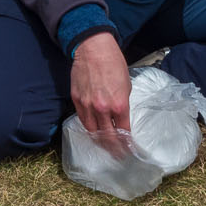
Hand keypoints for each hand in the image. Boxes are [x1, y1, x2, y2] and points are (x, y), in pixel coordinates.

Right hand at [69, 33, 132, 152]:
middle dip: (114, 149)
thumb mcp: (126, 85)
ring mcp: (87, 105)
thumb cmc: (113, 63)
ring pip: (92, 131)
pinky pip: (82, 119)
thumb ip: (122, 104)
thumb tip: (120, 117)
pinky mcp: (76, 100)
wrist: (93, 49)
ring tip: (105, 146)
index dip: (127, 143)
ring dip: (100, 141)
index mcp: (119, 105)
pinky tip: (93, 130)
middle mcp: (102, 108)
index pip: (124, 132)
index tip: (129, 150)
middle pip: (107, 137)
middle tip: (119, 156)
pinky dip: (89, 127)